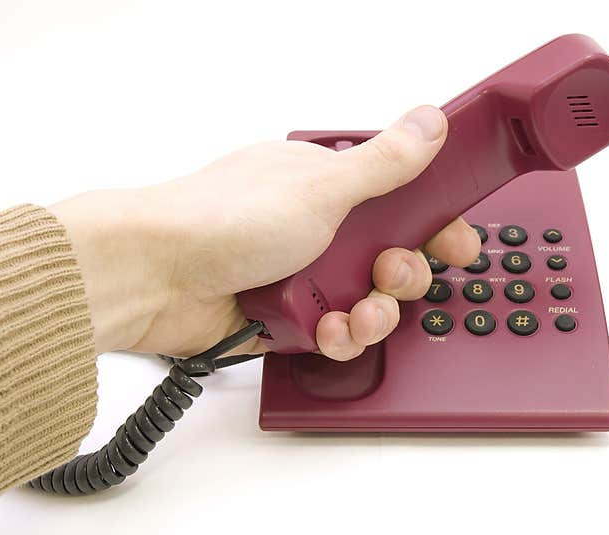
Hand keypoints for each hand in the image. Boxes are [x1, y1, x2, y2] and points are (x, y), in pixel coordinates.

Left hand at [51, 105, 480, 359]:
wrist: (153, 279)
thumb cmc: (220, 220)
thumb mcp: (319, 188)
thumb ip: (384, 162)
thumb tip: (428, 121)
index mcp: (327, 186)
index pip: (400, 201)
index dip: (434, 223)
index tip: (455, 240)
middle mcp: (318, 230)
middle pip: (392, 258)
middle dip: (404, 274)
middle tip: (391, 273)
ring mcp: (302, 277)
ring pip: (368, 303)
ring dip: (374, 313)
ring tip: (357, 310)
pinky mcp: (287, 319)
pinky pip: (335, 335)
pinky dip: (337, 338)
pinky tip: (325, 330)